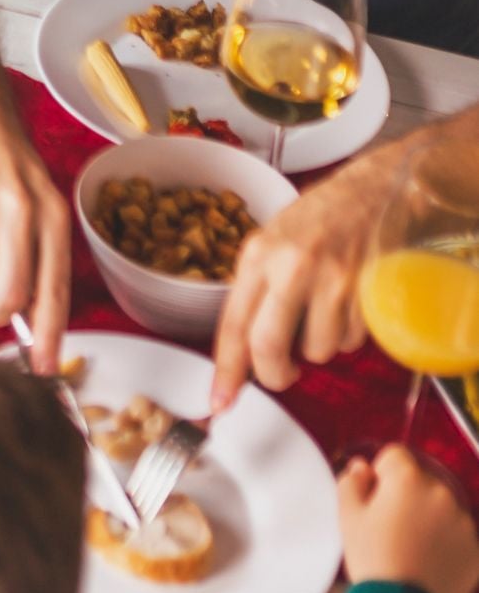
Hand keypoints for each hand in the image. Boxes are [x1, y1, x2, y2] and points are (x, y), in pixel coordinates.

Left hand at [210, 141, 394, 408]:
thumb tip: (244, 348)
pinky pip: (351, 340)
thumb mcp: (270, 243)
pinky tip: (346, 306)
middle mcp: (291, 267)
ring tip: (320, 316)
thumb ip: (255, 291)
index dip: (226, 369)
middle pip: (268, 345)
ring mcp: (332, 279)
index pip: (234, 323)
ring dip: (317, 348)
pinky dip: (346, 335)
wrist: (372, 191)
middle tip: (280, 375)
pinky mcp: (368, 290)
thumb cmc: (316, 219)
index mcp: (257, 255)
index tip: (220, 401)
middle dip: (273, 374)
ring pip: (317, 350)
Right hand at [338, 443, 478, 592]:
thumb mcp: (348, 517)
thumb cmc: (374, 560)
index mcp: (408, 480)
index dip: (381, 473)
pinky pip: (457, 534)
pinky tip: (427, 560)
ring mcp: (463, 522)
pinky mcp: (475, 549)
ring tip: (410, 547)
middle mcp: (441, 494)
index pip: (395, 455)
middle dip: (406, 497)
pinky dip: (445, 542)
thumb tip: (362, 468)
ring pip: (440, 508)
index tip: (375, 496)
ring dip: (428, 518)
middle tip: (390, 527)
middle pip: (420, 481)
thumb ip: (352, 482)